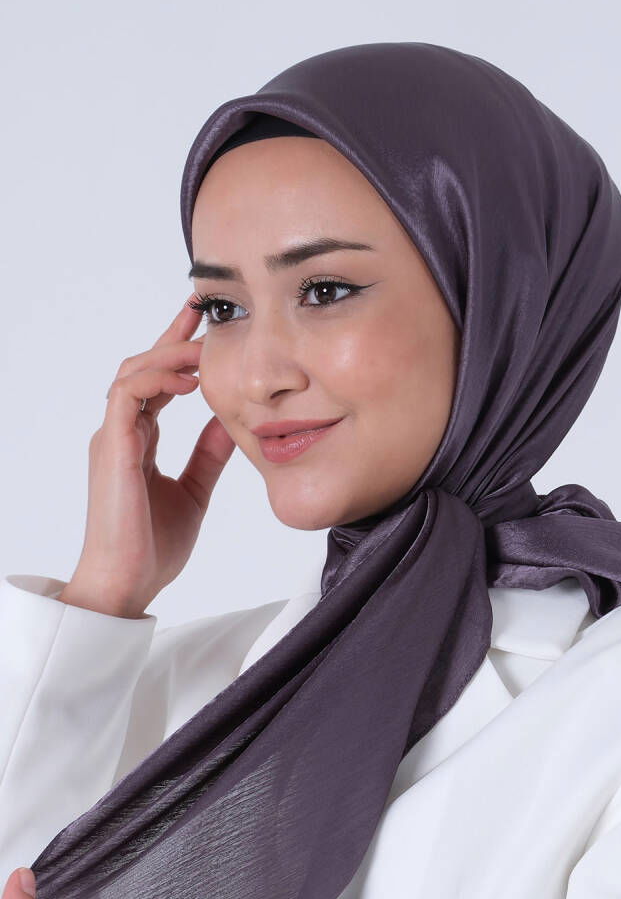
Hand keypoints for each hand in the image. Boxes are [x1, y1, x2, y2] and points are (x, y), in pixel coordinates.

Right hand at [61, 298, 235, 617]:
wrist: (128, 583)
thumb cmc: (153, 547)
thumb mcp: (195, 491)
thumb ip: (208, 455)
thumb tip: (231, 421)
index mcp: (137, 442)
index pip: (157, 385)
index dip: (178, 356)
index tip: (204, 330)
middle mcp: (120, 433)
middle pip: (142, 368)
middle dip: (172, 340)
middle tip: (203, 316)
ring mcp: (112, 438)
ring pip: (132, 373)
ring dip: (168, 355)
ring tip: (203, 347)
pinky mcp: (111, 447)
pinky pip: (127, 395)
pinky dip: (157, 379)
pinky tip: (189, 380)